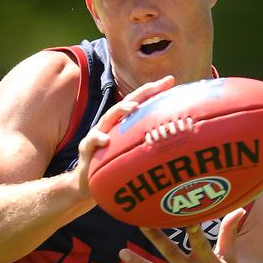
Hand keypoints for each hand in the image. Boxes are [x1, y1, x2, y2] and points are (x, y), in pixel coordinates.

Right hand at [75, 75, 175, 194]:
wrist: (87, 182)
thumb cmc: (114, 166)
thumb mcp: (132, 153)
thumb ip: (147, 145)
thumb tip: (176, 143)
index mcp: (123, 124)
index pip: (140, 103)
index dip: (154, 91)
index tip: (171, 80)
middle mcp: (111, 124)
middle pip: (127, 103)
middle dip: (142, 92)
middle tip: (157, 85)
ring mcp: (97, 133)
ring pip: (108, 117)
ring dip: (121, 110)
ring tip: (134, 107)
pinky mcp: (86, 147)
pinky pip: (91, 141)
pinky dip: (98, 139)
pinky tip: (105, 140)